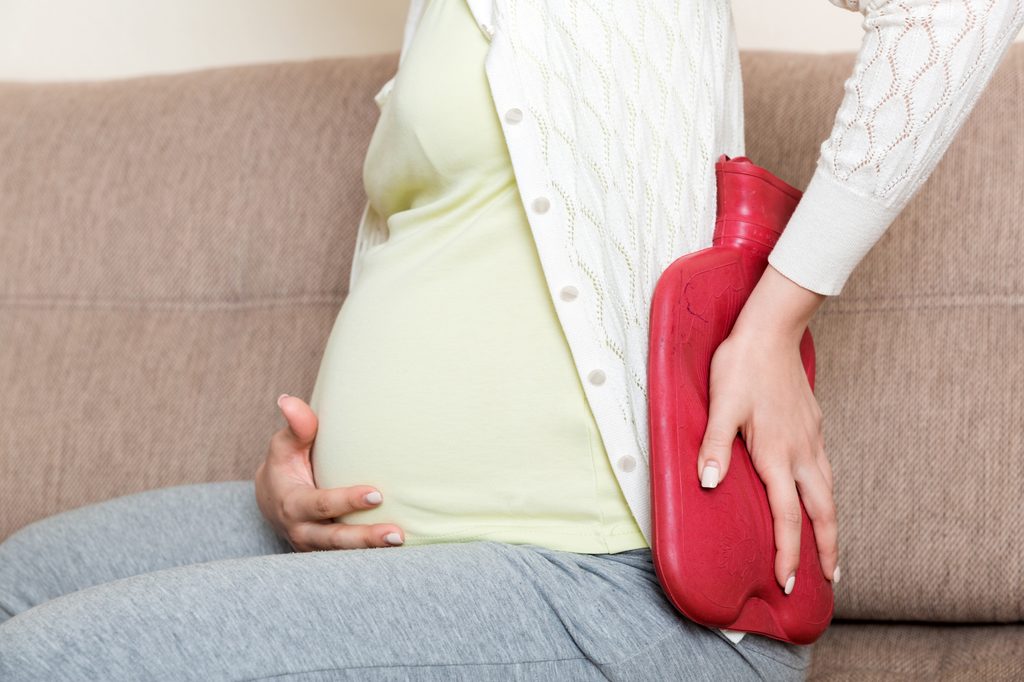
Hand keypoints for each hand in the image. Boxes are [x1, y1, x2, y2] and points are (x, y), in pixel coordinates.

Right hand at [254, 393, 405, 551]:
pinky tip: (400, 552)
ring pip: (345, 554)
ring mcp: (315, 547)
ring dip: (373, 550)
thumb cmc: (285, 466)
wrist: (272, 502)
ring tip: (402, 541)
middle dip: (365, 538)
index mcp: (292, 504)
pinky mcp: (328, 555)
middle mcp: (303, 531)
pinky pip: (350, 560)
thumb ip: (296, 428)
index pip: (321, 505)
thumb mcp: (284, 446)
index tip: (377, 495)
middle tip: (396, 533)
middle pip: (335, 539)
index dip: (347, 501)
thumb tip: (289, 400)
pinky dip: (372, 558)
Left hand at [695, 265, 838, 593]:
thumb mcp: (720, 405)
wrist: (772, 329)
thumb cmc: (741, 366)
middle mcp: (800, 452)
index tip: (786, 581)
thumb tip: (709, 485)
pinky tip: (819, 491)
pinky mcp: (814, 423)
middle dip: (828, 548)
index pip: (787, 516)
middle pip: (823, 511)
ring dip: (831, 522)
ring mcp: (811, 437)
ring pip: (829, 489)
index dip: (788, 552)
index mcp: (776, 454)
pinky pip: (826, 467)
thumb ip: (714, 446)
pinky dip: (826, 491)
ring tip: (831, 545)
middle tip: (831, 578)